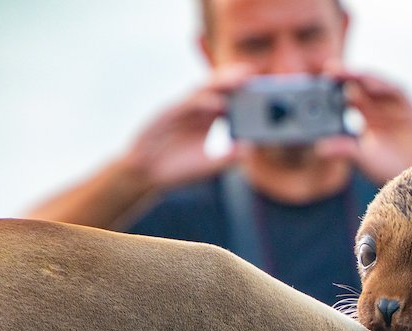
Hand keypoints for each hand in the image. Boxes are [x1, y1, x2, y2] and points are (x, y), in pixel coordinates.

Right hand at [118, 65, 252, 187]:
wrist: (148, 175)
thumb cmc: (179, 169)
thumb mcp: (210, 165)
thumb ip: (229, 157)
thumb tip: (250, 149)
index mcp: (208, 119)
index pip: (229, 99)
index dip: (243, 92)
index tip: (263, 87)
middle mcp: (196, 110)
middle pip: (218, 89)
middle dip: (235, 79)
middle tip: (254, 73)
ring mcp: (181, 110)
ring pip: (203, 91)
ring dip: (222, 83)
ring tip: (241, 78)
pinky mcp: (166, 115)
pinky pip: (187, 105)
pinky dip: (204, 102)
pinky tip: (220, 103)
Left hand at [317, 70, 411, 184]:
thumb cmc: (394, 168)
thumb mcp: (363, 158)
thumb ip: (344, 149)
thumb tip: (319, 148)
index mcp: (367, 118)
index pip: (346, 99)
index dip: (332, 92)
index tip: (315, 87)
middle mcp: (379, 107)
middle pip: (357, 87)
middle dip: (342, 78)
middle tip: (326, 70)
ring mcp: (393, 105)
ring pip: (373, 85)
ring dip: (358, 77)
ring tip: (341, 72)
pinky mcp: (408, 105)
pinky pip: (393, 90)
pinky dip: (380, 85)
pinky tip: (366, 82)